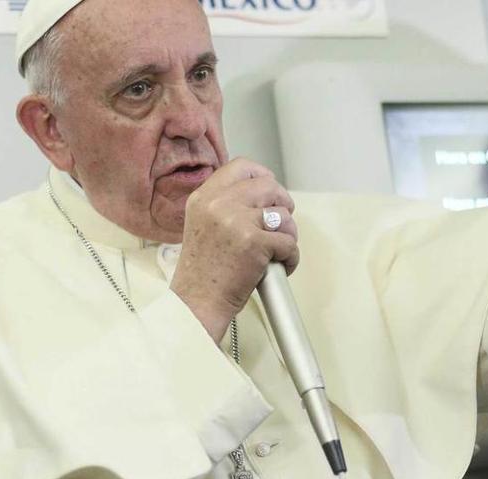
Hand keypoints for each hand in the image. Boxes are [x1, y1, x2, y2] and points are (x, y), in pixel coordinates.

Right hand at [169, 158, 298, 342]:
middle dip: (283, 204)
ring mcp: (237, 221)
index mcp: (203, 197)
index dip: (263, 176)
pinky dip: (290, 258)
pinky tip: (279, 267)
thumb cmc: (203, 273)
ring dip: (289, 234)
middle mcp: (218, 204)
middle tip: (281, 225)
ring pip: (284, 215)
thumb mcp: (202, 225)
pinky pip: (289, 242)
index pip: (241, 166)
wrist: (197, 303)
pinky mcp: (255, 243)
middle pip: (269, 186)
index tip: (270, 193)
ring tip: (278, 251)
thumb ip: (225, 205)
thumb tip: (264, 194)